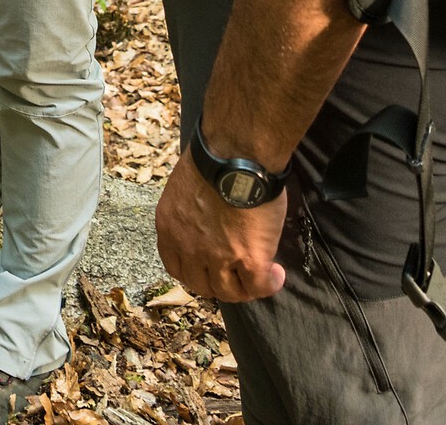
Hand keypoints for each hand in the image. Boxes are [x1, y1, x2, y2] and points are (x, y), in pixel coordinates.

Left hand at [155, 142, 287, 301]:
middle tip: (236, 273)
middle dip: (218, 282)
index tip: (209, 266)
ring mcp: (218, 257)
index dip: (195, 271)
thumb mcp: (185, 188)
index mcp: (169, 227)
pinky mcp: (249, 259)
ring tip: (259, 276)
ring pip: (229, 292)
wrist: (236, 154)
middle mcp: (188, 247)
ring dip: (244, 288)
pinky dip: (269, 285)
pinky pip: (258, 287)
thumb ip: (191, 212)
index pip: (176, 266)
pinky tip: (276, 275)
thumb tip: (208, 218)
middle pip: (201, 284)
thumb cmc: (214, 158)